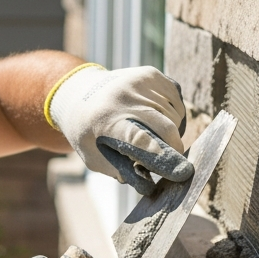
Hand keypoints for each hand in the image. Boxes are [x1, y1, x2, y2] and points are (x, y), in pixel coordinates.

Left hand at [47, 64, 191, 194]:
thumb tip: (149, 184)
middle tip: (170, 160)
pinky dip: (172, 113)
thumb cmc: (87, 132)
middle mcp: (123, 96)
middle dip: (174, 148)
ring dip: (171, 130)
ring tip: (151, 133)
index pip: (140, 138)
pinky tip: (154, 116)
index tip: (182, 171)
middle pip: (166, 126)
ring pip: (175, 114)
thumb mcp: (93, 157)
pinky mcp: (150, 72)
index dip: (162, 155)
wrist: (77, 92)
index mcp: (105, 120)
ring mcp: (138, 81)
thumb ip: (120, 171)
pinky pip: (176, 99)